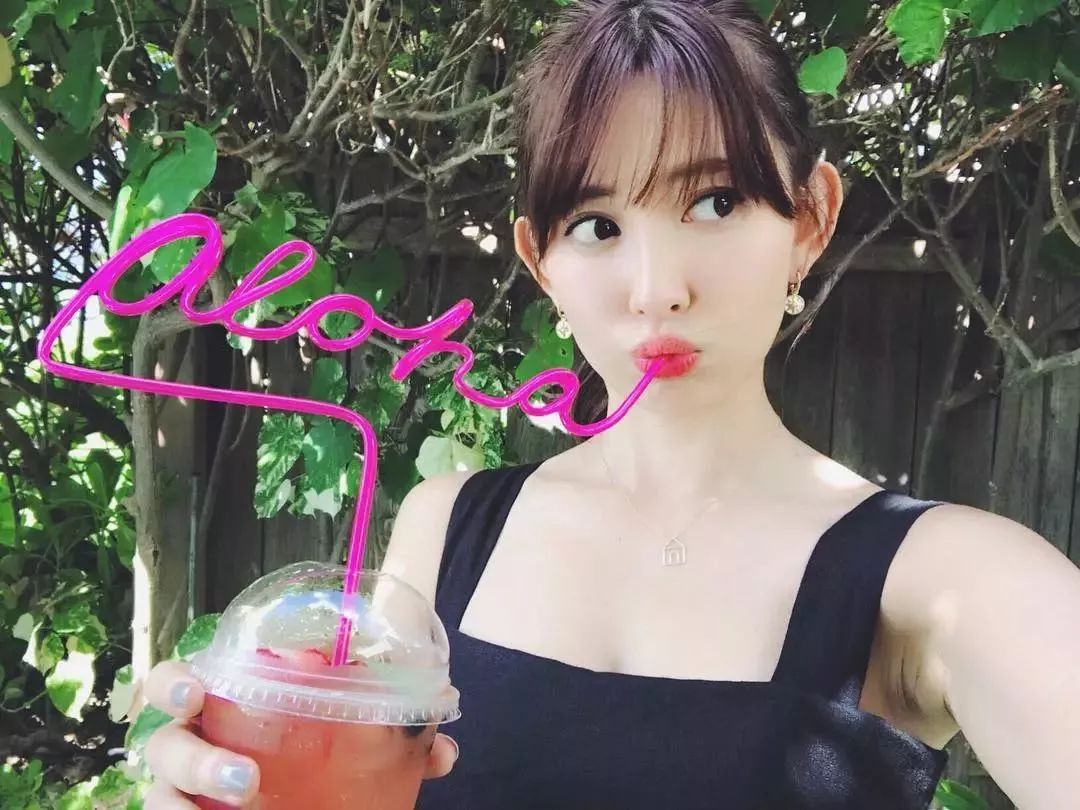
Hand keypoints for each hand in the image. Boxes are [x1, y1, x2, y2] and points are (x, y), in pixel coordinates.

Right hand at [141, 660, 459, 807]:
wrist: (307, 798)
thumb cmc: (312, 749)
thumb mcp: (354, 738)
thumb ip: (395, 737)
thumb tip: (444, 753)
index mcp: (226, 704)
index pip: (174, 682)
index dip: (171, 684)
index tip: (194, 693)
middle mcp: (193, 747)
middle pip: (163, 746)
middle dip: (193, 760)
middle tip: (246, 779)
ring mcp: (185, 793)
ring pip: (161, 797)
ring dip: (189, 808)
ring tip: (244, 803)